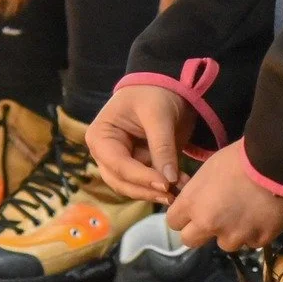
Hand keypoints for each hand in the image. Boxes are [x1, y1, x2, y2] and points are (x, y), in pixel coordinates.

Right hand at [86, 85, 194, 201]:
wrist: (165, 86)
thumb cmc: (154, 94)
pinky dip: (164, 186)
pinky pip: (147, 183)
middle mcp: (105, 154)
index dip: (141, 178)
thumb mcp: (159, 116)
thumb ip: (162, 147)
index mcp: (100, 137)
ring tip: (180, 190)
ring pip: (133, 188)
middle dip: (146, 190)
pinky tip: (182, 183)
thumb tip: (169, 180)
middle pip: (122, 182)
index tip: (165, 184)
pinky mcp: (137, 167)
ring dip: (156, 192)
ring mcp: (120, 162)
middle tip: (171, 195)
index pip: (118, 164)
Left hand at [165, 142, 282, 251]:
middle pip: (190, 240)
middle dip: (200, 231)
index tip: (194, 210)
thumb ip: (199, 192)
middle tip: (216, 217)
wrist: (278, 164)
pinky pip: (251, 241)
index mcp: (193, 204)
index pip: (173, 222)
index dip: (183, 216)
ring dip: (231, 232)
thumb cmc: (241, 157)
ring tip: (247, 212)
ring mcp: (234, 236)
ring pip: (224, 243)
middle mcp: (208, 225)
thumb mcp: (210, 169)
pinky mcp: (259, 241)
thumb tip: (198, 203)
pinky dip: (255, 232)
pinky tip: (264, 214)